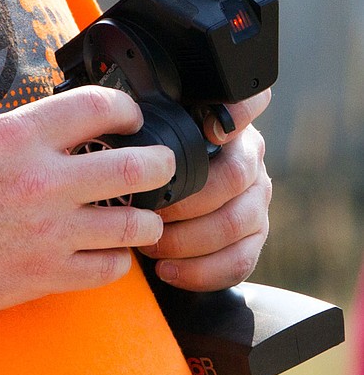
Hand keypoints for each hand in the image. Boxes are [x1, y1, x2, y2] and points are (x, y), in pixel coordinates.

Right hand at [0, 86, 175, 315]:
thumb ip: (28, 134)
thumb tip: (75, 127)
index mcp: (18, 136)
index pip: (98, 106)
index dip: (127, 109)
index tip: (131, 118)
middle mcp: (39, 181)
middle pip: (137, 167)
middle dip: (160, 164)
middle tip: (160, 165)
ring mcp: (46, 232)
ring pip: (134, 225)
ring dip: (145, 219)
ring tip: (141, 216)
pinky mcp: (43, 275)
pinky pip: (108, 269)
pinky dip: (116, 260)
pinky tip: (108, 251)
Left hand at [139, 90, 271, 290]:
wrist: (158, 202)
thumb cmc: (142, 163)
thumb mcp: (144, 134)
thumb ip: (146, 123)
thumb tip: (119, 116)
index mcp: (224, 124)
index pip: (251, 103)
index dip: (239, 112)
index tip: (211, 130)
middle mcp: (249, 158)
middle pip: (236, 176)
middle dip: (187, 201)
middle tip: (149, 212)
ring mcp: (256, 199)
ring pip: (236, 223)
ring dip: (188, 240)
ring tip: (150, 245)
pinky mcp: (254, 238)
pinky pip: (239, 261)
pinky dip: (200, 271)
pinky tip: (169, 269)